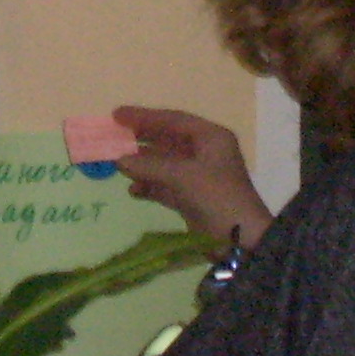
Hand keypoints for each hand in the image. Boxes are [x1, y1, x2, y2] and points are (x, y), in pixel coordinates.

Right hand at [115, 105, 272, 250]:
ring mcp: (199, 176)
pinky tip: (133, 190)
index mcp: (211, 138)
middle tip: (113, 137)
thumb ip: (150, 166)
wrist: (241, 240)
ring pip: (165, 164)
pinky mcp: (192, 198)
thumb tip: (118, 160)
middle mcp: (205, 153)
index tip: (117, 115)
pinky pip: (166, 186)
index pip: (174, 120)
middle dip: (141, 140)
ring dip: (143, 165)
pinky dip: (150, 186)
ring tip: (118, 166)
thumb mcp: (184, 176)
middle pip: (168, 140)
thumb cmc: (218, 197)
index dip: (145, 116)